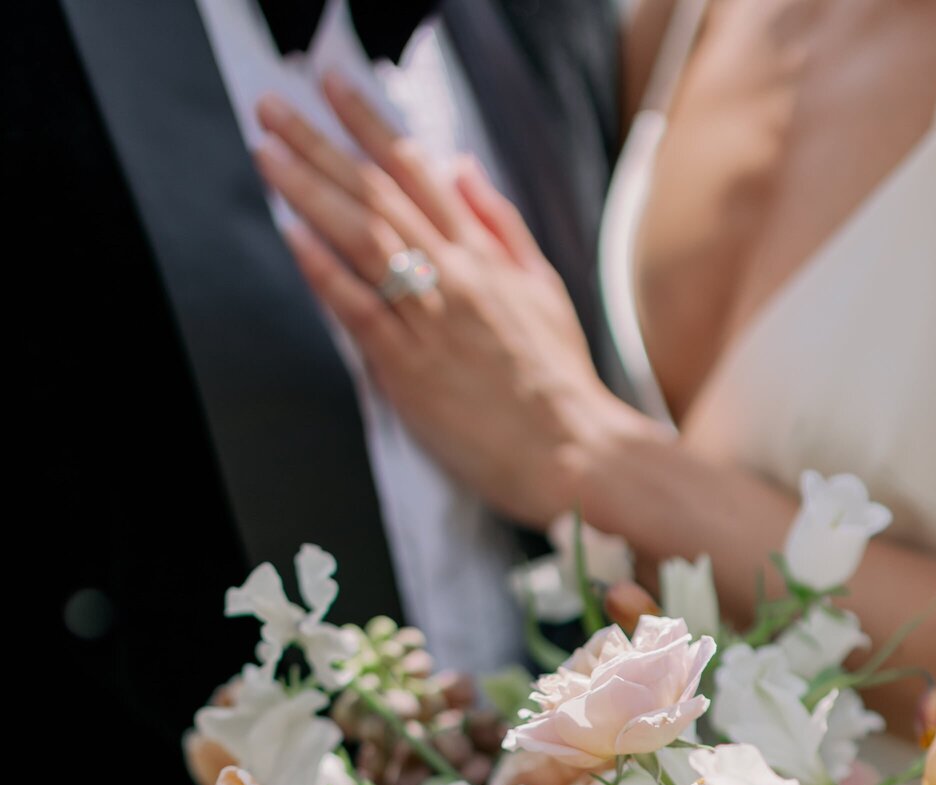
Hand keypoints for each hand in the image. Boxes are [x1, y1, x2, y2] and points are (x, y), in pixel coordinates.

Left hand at [255, 77, 618, 528]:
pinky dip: (326, 270)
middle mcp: (455, 276)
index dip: (369, 124)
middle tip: (274, 109)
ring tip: (267, 155)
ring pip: (363, 239)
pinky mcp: (411, 368)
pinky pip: (361, 308)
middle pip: (379, 195)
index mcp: (484, 255)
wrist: (573, 451)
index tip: (332, 87)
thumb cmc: (557, 382)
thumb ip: (498, 224)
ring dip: (309, 192)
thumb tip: (460, 166)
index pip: (418, 172)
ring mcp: (431, 320)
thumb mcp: (542, 287)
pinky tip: (294, 235)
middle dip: (321, 144)